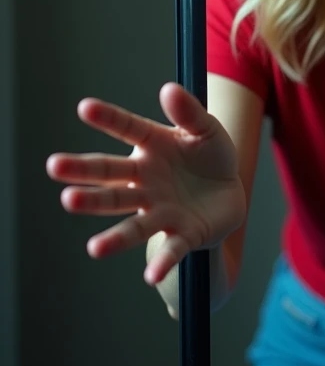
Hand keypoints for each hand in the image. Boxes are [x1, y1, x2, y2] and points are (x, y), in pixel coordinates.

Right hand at [45, 82, 244, 284]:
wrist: (229, 194)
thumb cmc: (210, 156)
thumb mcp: (207, 130)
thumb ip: (189, 112)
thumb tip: (168, 88)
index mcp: (151, 147)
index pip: (126, 130)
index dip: (107, 118)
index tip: (84, 107)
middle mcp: (145, 180)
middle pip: (111, 178)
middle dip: (83, 175)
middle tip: (55, 168)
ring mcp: (159, 209)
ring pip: (130, 221)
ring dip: (112, 236)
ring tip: (93, 248)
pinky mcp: (181, 233)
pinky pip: (170, 249)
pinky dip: (161, 263)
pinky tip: (150, 277)